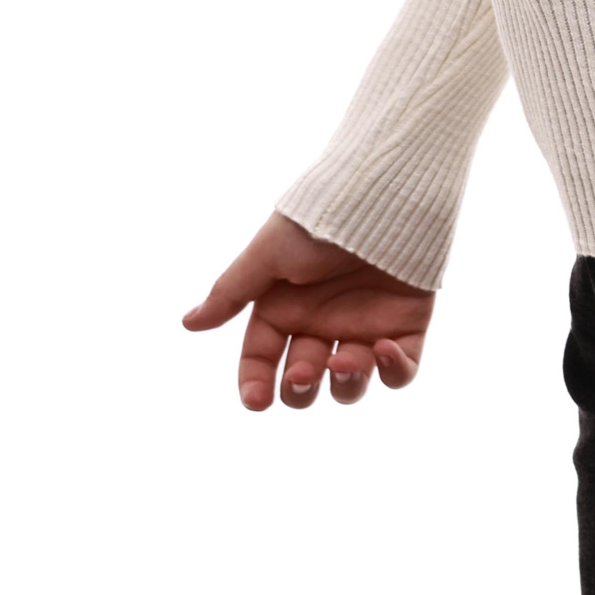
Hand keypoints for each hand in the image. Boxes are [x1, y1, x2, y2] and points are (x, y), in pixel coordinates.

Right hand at [181, 212, 435, 410]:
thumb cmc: (320, 219)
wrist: (381, 194)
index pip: (261, 359)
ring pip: (349, 381)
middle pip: (304, 379)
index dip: (256, 383)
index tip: (256, 401)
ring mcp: (365, 325)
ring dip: (345, 383)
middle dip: (301, 387)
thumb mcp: (269, 254)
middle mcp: (322, 321)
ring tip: (344, 360)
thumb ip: (231, 291)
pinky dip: (395, 371)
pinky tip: (384, 349)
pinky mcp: (406, 324)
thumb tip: (188, 322)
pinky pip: (402, 369)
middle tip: (306, 370)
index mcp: (285, 306)